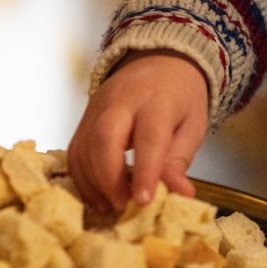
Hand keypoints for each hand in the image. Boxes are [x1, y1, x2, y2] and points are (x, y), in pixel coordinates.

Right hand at [67, 49, 208, 213]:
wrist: (160, 60)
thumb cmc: (180, 97)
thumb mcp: (192, 125)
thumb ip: (179, 160)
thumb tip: (180, 195)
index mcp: (157, 101)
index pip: (149, 137)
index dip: (145, 171)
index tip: (144, 201)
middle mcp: (122, 101)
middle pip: (104, 138)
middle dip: (109, 178)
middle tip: (123, 205)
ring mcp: (97, 107)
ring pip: (84, 146)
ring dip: (93, 183)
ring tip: (111, 206)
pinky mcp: (84, 117)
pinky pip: (74, 150)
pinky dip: (81, 177)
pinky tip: (98, 196)